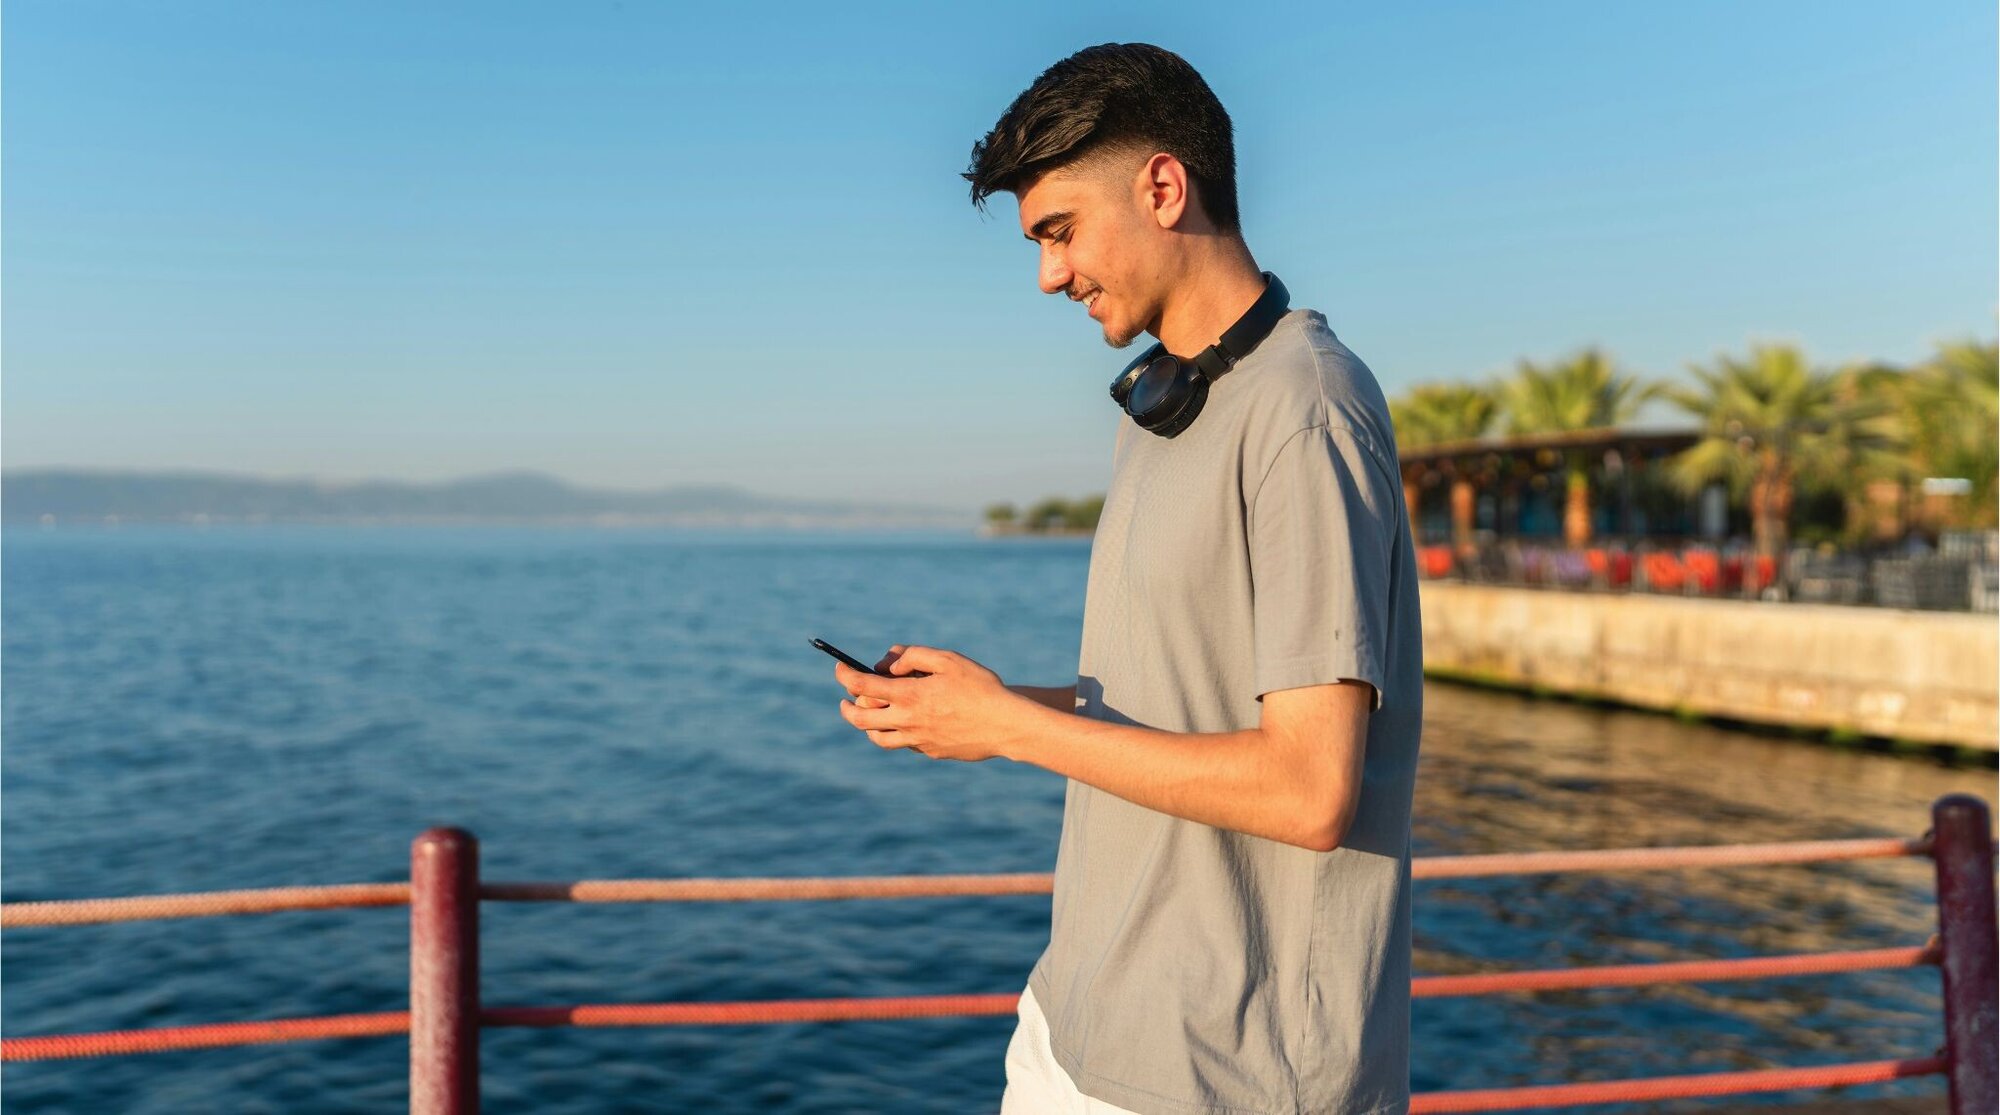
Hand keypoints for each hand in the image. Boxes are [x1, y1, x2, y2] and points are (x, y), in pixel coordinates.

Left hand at [834, 645, 1028, 761]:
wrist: (1006, 726)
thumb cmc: (980, 687)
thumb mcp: (948, 660)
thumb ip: (914, 656)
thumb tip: (889, 665)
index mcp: (910, 695)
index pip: (863, 685)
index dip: (845, 675)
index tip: (840, 668)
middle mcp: (908, 721)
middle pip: (861, 719)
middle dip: (847, 707)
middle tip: (845, 699)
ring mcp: (918, 740)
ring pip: (878, 738)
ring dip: (866, 725)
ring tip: (868, 715)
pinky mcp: (930, 752)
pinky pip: (904, 743)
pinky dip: (897, 732)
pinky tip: (906, 722)